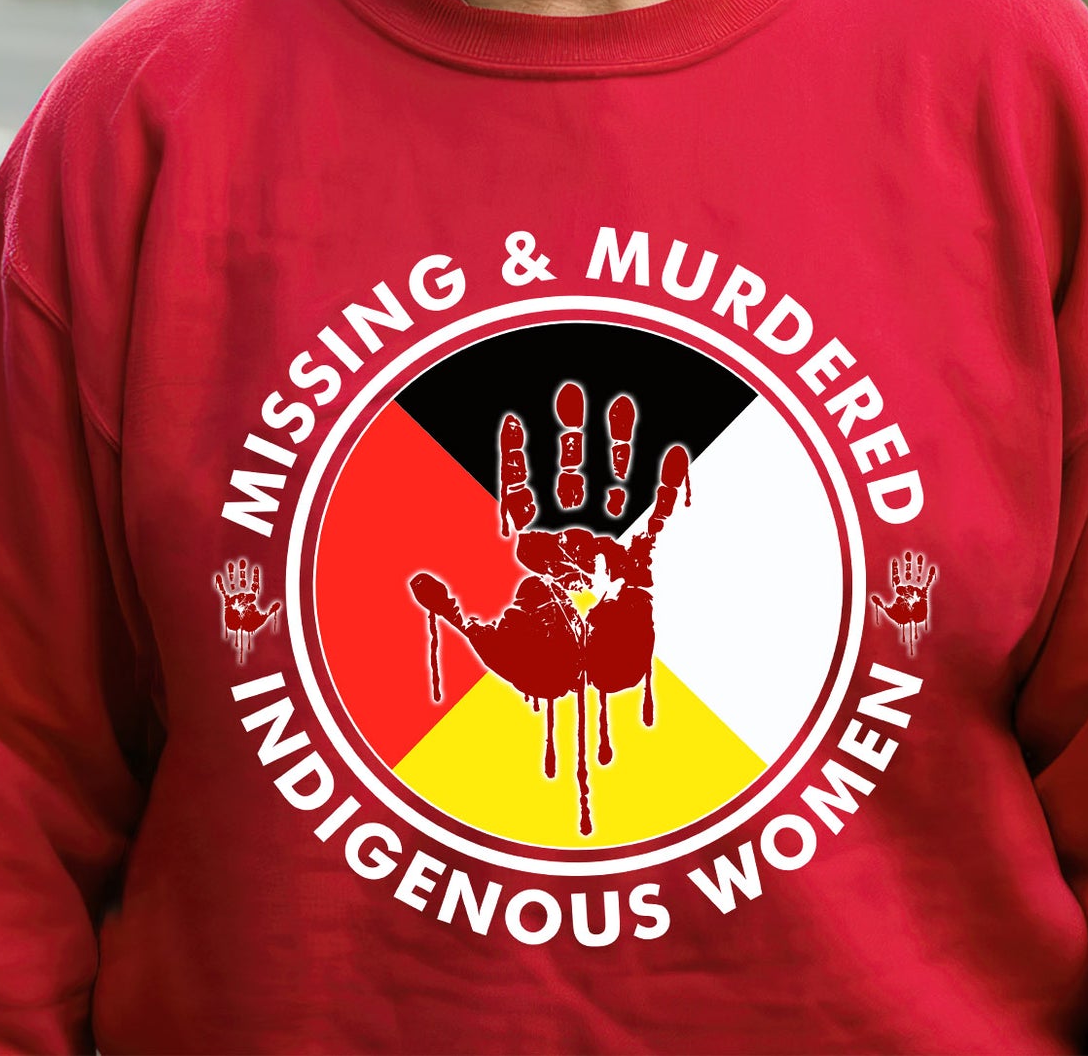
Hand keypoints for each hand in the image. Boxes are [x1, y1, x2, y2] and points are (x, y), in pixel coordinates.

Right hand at [214, 558, 281, 665]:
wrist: (239, 631)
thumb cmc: (250, 626)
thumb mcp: (262, 618)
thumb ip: (270, 610)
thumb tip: (279, 604)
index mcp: (252, 598)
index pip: (254, 584)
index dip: (255, 576)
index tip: (255, 567)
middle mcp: (243, 595)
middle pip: (243, 580)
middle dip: (243, 571)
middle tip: (242, 561)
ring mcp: (235, 597)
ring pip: (233, 583)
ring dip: (232, 574)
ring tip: (230, 564)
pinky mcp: (227, 601)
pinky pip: (223, 590)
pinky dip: (221, 584)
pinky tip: (218, 576)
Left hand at [409, 384, 691, 836]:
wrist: (591, 698)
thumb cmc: (541, 671)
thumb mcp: (488, 638)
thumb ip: (452, 605)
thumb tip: (412, 575)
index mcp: (534, 551)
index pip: (522, 491)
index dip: (517, 457)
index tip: (511, 419)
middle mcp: (570, 540)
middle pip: (571, 474)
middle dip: (572, 433)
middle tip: (571, 390)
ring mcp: (607, 548)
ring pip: (612, 484)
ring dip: (617, 444)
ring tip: (621, 400)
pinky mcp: (640, 564)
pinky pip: (655, 518)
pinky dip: (666, 485)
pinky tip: (675, 451)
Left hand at [869, 550, 937, 656]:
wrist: (913, 623)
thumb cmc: (901, 618)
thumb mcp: (889, 610)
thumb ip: (881, 603)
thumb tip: (872, 597)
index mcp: (899, 591)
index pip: (896, 577)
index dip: (895, 569)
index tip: (894, 560)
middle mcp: (908, 588)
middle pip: (907, 573)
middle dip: (907, 563)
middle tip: (907, 553)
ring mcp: (916, 590)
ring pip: (918, 575)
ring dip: (918, 566)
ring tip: (919, 556)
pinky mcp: (924, 593)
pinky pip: (927, 582)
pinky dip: (930, 575)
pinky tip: (932, 567)